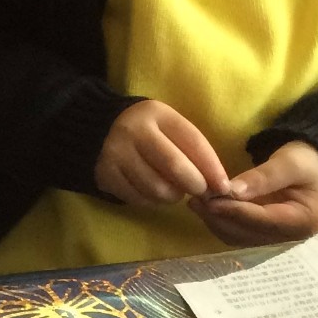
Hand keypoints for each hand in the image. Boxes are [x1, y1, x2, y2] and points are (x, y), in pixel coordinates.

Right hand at [95, 100, 230, 206]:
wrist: (93, 129)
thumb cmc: (144, 130)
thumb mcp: (166, 126)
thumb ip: (191, 149)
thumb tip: (216, 184)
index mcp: (157, 115)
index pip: (193, 142)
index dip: (212, 168)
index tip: (224, 186)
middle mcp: (135, 132)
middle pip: (175, 167)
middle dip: (195, 185)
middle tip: (200, 192)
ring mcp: (117, 154)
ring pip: (157, 188)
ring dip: (173, 196)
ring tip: (174, 191)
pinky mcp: (106, 175)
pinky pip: (138, 198)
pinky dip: (152, 201)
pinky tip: (153, 193)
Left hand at [188, 139, 317, 247]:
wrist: (317, 168)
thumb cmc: (308, 162)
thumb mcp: (290, 163)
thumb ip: (263, 178)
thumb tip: (231, 190)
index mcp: (302, 221)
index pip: (262, 221)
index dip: (233, 211)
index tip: (208, 200)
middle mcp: (287, 237)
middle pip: (246, 234)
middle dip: (219, 218)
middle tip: (195, 198)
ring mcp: (273, 237)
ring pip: (238, 237)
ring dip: (215, 221)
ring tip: (195, 201)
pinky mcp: (261, 233)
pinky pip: (236, 232)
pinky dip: (219, 221)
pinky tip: (205, 206)